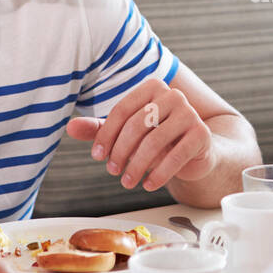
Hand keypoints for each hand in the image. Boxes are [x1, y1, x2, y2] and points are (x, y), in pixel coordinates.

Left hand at [66, 79, 213, 191]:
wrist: (196, 150)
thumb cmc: (157, 138)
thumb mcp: (126, 132)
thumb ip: (99, 128)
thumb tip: (71, 127)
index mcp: (152, 87)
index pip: (122, 110)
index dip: (106, 135)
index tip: (97, 156)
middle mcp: (173, 95)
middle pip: (137, 125)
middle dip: (120, 152)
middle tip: (113, 172)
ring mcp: (190, 113)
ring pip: (154, 141)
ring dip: (137, 166)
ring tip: (128, 181)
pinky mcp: (201, 134)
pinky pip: (175, 156)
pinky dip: (159, 174)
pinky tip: (149, 184)